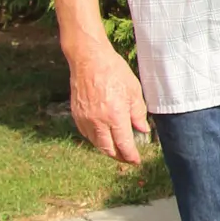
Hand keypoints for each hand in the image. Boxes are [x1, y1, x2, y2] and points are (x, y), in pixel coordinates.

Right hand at [66, 40, 150, 162]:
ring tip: (117, 148)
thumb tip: (143, 129)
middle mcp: (98, 121)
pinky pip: (86, 134)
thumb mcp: (134, 91)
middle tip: (128, 158)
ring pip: (96, 143)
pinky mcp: (76, 115)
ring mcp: (85, 119)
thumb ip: (138, 113)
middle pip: (108, 149)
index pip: (124, 144)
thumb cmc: (114, 71)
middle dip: (119, 157)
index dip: (131, 156)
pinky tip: (103, 136)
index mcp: (115, 116)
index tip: (136, 160)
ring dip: (107, 149)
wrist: (89, 60)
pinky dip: (96, 139)